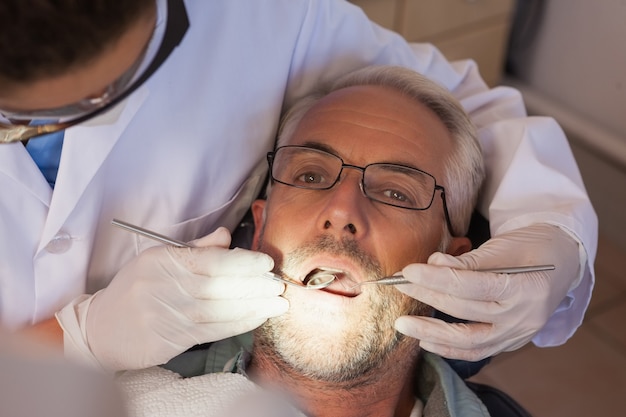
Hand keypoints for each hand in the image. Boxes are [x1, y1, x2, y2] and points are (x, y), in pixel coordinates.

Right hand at [81, 227, 287, 369]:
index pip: (211, 261)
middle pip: (219, 286)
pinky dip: (239, 324)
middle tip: (279, 285)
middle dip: (255, 286)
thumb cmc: (135, 288)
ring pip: (220, 310)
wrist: (102, 328)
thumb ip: (196, 248)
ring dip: (254, 307)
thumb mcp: (157, 257)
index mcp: (163, 262)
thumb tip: (228, 236)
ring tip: (277, 303)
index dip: (243, 262)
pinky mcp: (172, 340)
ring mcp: (168, 316)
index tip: (265, 263)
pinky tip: (257, 317)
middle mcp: (165, 288)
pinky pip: (213, 331)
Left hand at [394, 224, 579, 360]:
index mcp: (525, 287)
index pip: (471, 285)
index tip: (408, 271)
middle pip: (465, 310)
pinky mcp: (510, 342)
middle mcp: (523, 317)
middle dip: (428, 296)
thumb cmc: (530, 249)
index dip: (437, 278)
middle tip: (399, 287)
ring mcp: (518, 334)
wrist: (562, 263)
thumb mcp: (503, 247)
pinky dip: (450, 348)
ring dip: (432, 333)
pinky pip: (477, 351)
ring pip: (469, 341)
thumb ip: (468, 260)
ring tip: (403, 324)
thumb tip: (432, 263)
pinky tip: (425, 341)